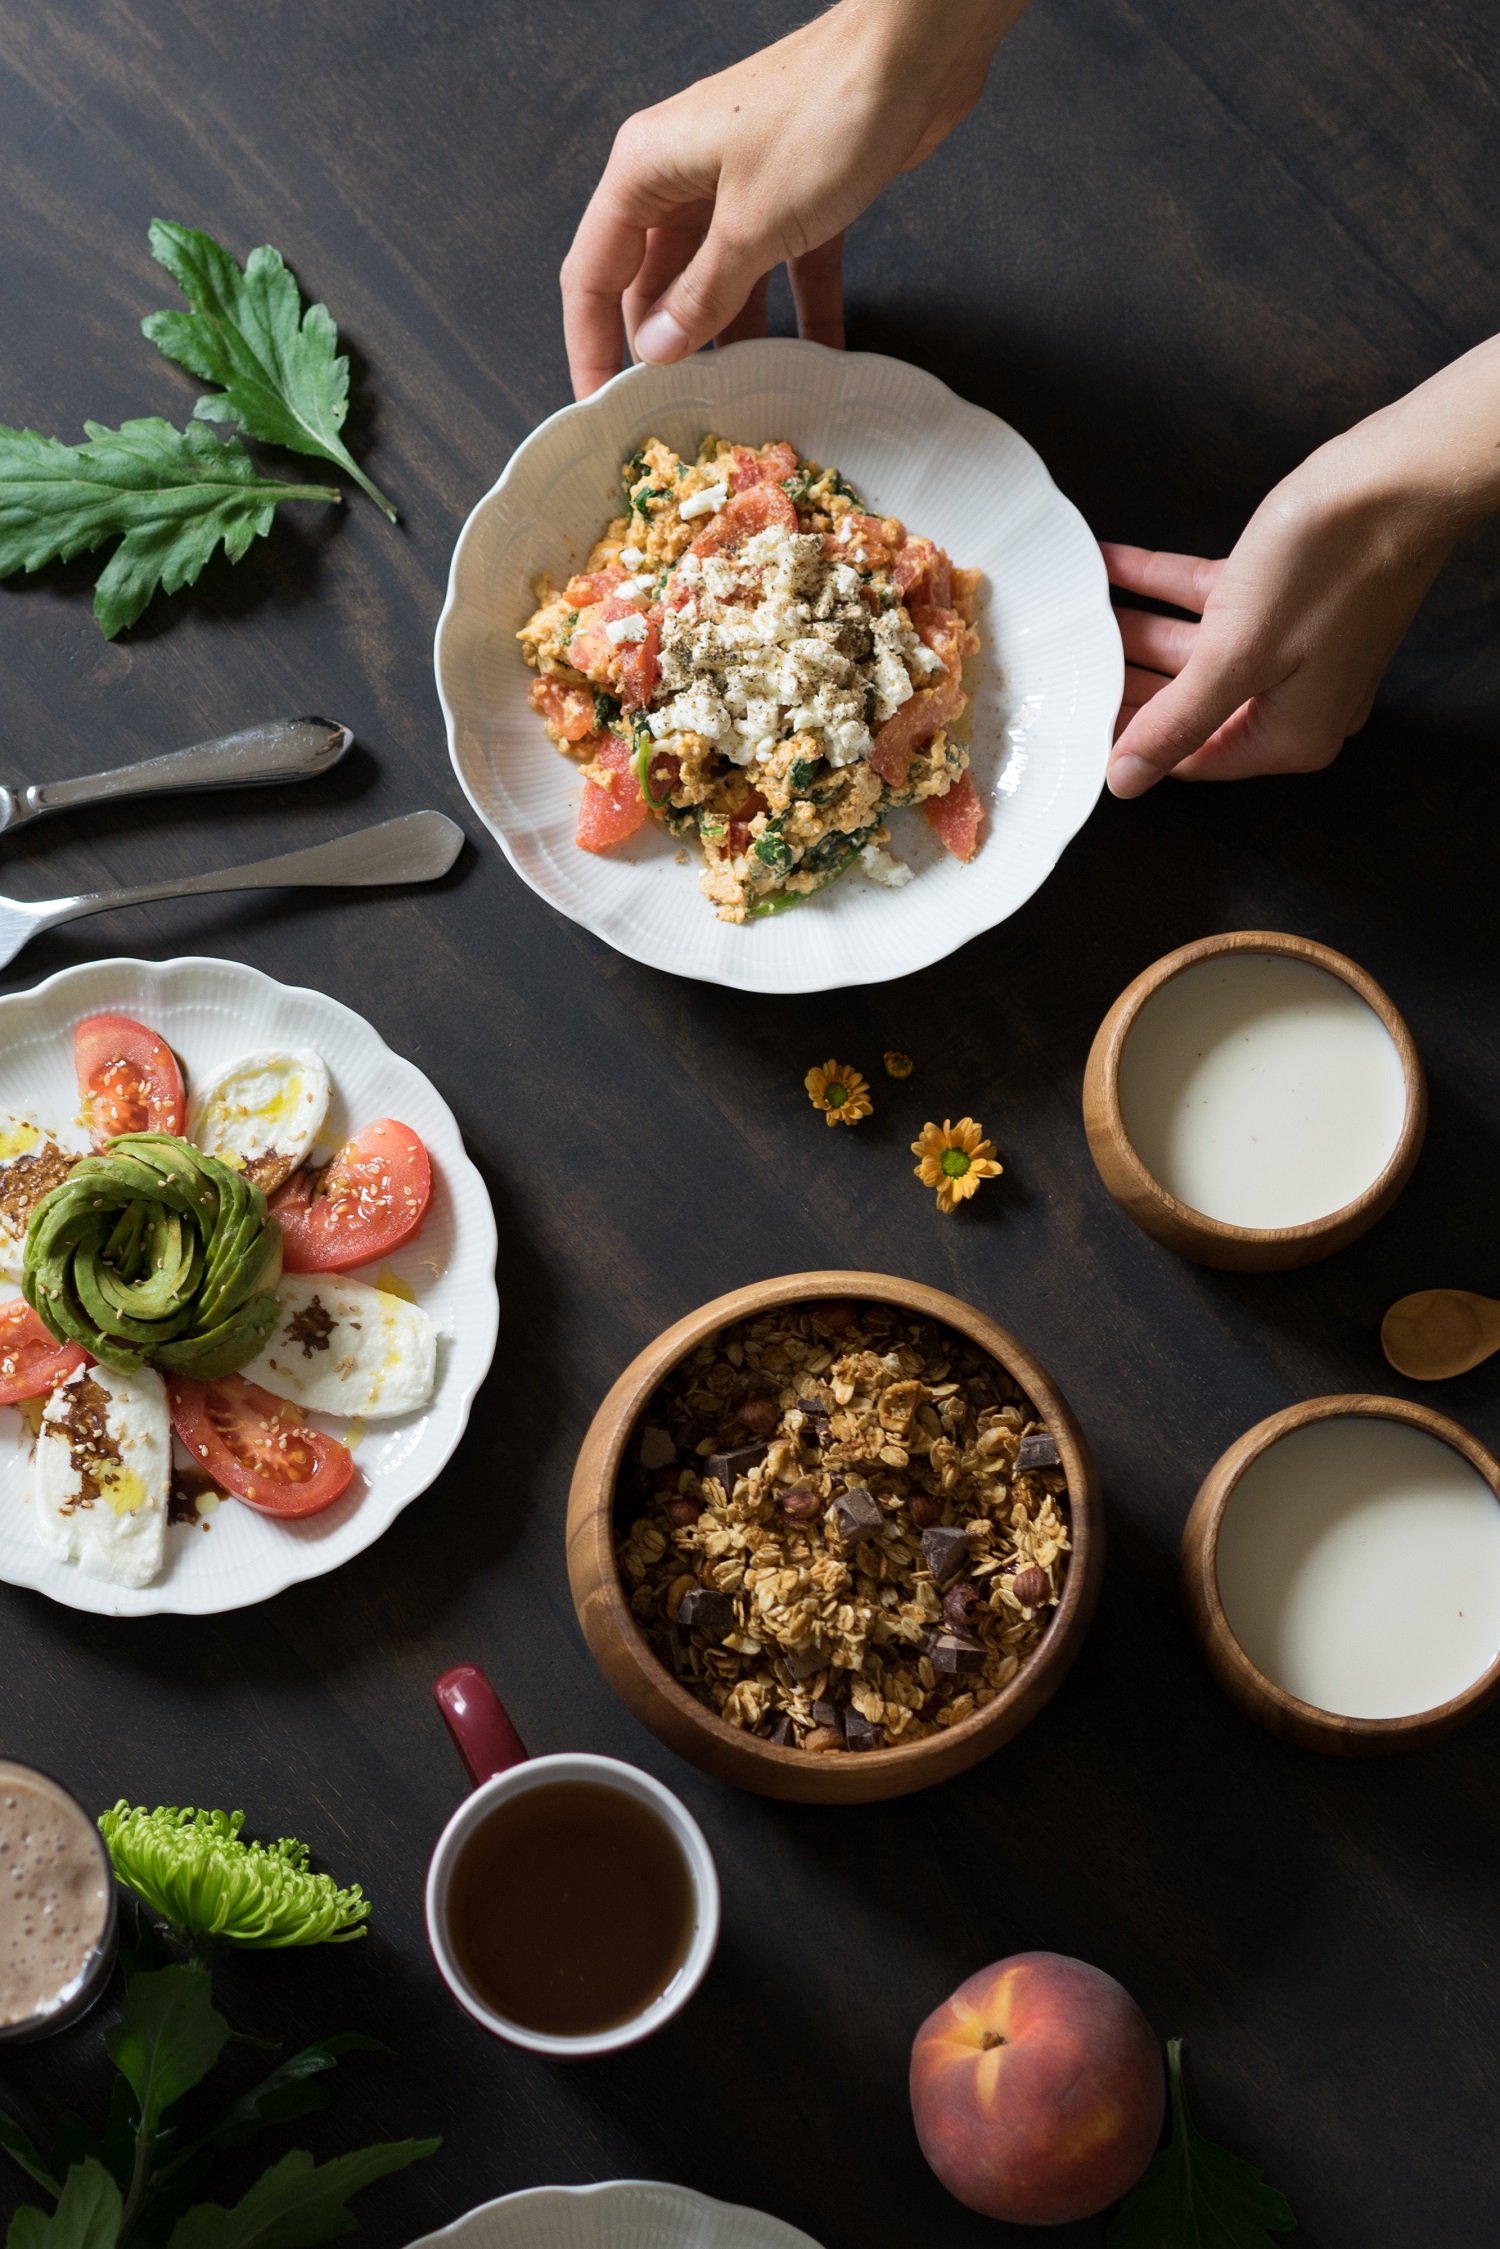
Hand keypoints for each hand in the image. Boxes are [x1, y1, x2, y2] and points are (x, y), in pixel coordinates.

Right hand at [560, 0, 1024, 398]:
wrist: (914, 56)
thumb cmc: (822, 116)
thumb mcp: (750, 227)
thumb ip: (701, 297)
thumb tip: (657, 348)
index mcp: (647, 171)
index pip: (593, 274)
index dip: (589, 345)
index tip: (599, 405)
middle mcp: (683, 178)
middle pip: (655, 285)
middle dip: (667, 351)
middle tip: (678, 417)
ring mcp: (739, 187)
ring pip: (719, 284)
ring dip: (732, 342)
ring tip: (743, 404)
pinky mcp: (794, 199)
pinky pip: (781, 274)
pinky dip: (796, 318)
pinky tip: (811, 366)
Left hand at [1104, 489, 1452, 797]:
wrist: (1398, 479)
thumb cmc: (1331, 567)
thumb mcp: (1237, 656)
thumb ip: (1177, 721)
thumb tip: (1128, 779)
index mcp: (1289, 735)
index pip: (1189, 757)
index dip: (1129, 742)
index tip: (1077, 724)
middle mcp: (1292, 701)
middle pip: (1186, 705)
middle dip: (1126, 682)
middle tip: (1067, 669)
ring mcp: (1289, 647)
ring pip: (1192, 650)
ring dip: (1135, 627)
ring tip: (1080, 615)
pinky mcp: (1281, 596)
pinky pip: (1206, 601)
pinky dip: (1158, 584)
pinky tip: (1112, 563)